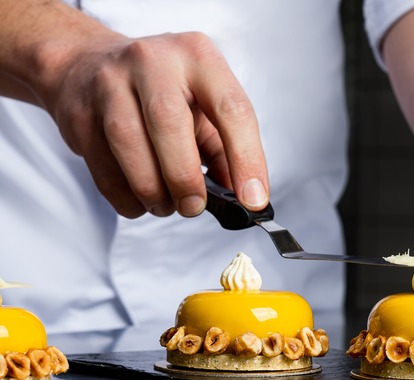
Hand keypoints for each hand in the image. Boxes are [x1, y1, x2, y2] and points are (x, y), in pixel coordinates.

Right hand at [38, 31, 267, 217]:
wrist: (86, 65)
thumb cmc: (160, 90)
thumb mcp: (203, 105)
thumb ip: (225, 149)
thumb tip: (245, 197)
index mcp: (198, 57)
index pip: (232, 108)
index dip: (247, 159)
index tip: (253, 199)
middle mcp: (152, 61)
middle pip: (169, 122)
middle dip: (185, 176)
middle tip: (194, 207)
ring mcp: (109, 82)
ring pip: (129, 142)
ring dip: (152, 188)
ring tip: (166, 206)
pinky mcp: (78, 111)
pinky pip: (101, 165)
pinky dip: (125, 195)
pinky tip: (140, 201)